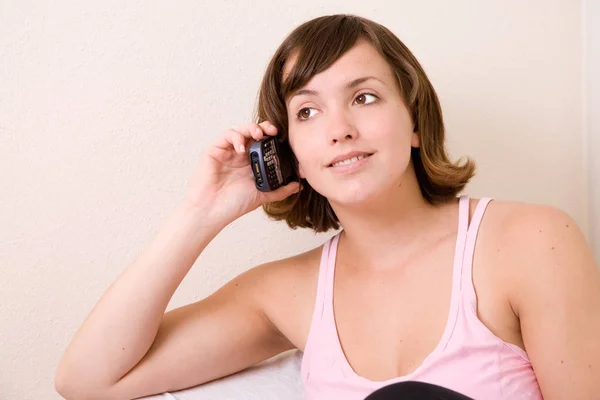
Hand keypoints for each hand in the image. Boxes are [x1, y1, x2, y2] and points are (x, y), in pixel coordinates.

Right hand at [183, 121, 300, 224]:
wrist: (212, 212)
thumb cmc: (233, 204)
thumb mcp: (262, 195)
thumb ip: (280, 190)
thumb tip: (298, 185)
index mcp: (251, 163)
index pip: (264, 143)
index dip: (273, 137)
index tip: (283, 138)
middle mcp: (240, 155)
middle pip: (253, 133)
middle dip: (264, 128)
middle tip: (273, 131)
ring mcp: (227, 151)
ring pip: (240, 130)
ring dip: (251, 128)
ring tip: (258, 134)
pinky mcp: (214, 150)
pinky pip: (226, 136)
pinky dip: (236, 137)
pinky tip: (241, 148)